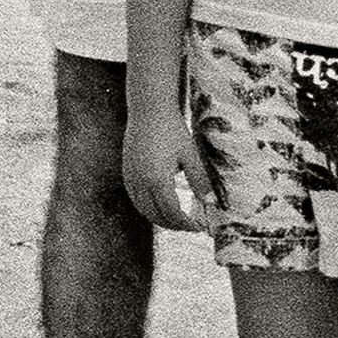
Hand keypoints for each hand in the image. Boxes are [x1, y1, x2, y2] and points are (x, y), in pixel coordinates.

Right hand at [126, 116, 215, 233]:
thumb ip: (199, 180)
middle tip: (189, 226)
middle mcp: (141, 182)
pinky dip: (146, 207)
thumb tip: (210, 202)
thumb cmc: (172, 129)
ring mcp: (131, 177)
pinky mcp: (126, 171)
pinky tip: (157, 205)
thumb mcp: (190, 154)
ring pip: (142, 209)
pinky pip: (135, 198)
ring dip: (158, 218)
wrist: (149, 109)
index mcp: (158, 180)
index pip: (172, 213)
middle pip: (156, 215)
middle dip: (173, 225)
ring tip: (175, 219)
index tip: (197, 227)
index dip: (185, 224)